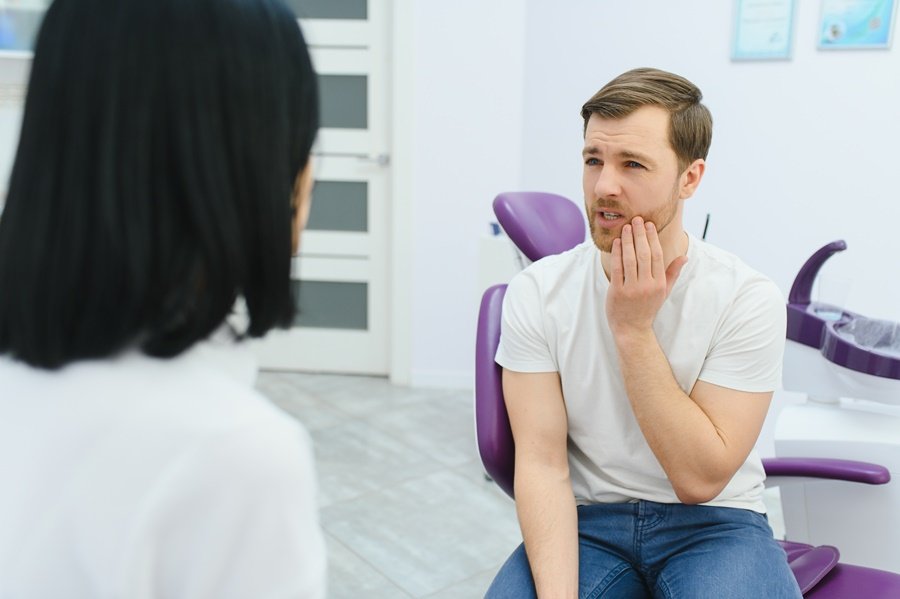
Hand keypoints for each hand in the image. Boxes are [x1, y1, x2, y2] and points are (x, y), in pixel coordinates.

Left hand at [606, 216, 686, 337]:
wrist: (632, 329)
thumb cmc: (647, 307)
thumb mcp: (663, 291)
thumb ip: (672, 273)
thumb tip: (684, 257)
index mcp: (659, 283)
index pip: (657, 255)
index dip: (652, 238)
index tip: (649, 224)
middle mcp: (647, 285)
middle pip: (644, 254)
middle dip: (640, 234)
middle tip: (636, 219)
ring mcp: (632, 288)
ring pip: (630, 259)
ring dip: (627, 240)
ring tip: (626, 227)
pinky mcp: (617, 291)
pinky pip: (617, 268)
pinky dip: (617, 254)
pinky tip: (616, 242)